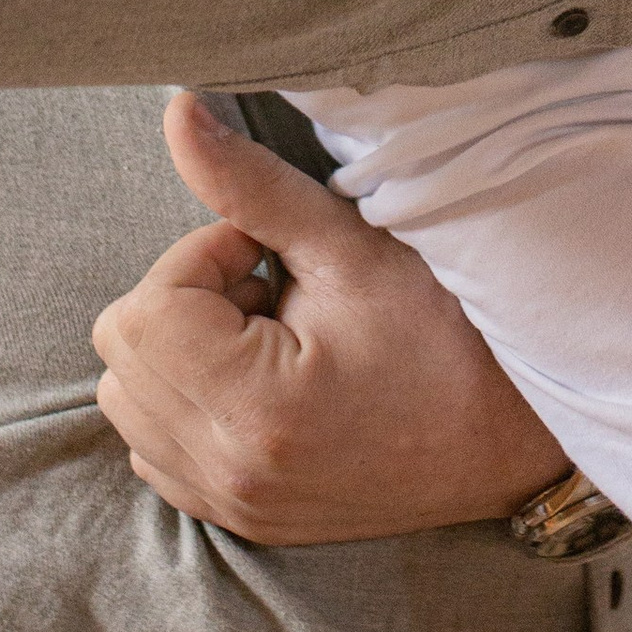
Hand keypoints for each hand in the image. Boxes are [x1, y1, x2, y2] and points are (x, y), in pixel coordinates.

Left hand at [91, 96, 568, 542]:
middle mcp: (229, 471)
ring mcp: (232, 505)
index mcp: (254, 407)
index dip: (200, 258)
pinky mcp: (241, 518)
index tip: (266, 255)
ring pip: (128, 402)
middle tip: (268, 289)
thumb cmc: (445, 334)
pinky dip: (185, 403)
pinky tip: (257, 381)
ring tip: (266, 336)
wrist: (510, 437)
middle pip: (122, 354)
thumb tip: (175, 113)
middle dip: (183, 301)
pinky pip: (155, 449)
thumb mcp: (351, 247)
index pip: (146, 310)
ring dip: (179, 353)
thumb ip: (248, 183)